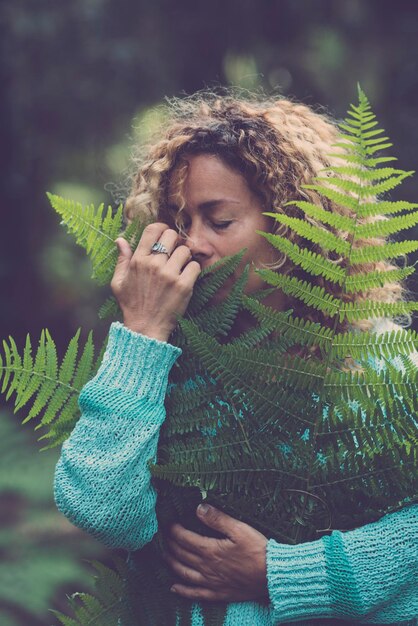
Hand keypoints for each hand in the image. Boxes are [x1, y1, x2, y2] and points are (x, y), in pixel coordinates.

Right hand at [111, 223, 200, 341]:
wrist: (146, 328)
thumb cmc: (132, 305)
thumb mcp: (119, 282)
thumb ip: (122, 259)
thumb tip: (120, 239)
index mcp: (138, 261)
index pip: (152, 230)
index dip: (162, 228)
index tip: (165, 234)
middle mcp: (153, 265)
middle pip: (172, 236)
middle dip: (175, 241)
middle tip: (175, 251)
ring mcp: (169, 275)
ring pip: (185, 250)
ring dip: (185, 256)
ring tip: (181, 266)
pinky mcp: (183, 285)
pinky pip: (195, 266)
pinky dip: (193, 270)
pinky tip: (187, 277)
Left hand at [165, 504, 267, 602]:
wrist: (272, 576)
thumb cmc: (258, 550)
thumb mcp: (239, 529)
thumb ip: (218, 519)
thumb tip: (198, 508)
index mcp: (211, 550)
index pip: (184, 538)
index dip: (172, 530)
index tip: (166, 522)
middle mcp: (207, 568)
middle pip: (180, 555)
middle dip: (168, 544)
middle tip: (161, 535)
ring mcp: (211, 582)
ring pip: (183, 573)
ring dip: (170, 564)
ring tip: (163, 555)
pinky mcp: (218, 593)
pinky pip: (195, 594)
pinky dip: (182, 591)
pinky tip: (173, 587)